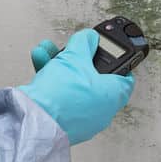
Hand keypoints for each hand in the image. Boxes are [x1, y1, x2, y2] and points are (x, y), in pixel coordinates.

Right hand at [18, 29, 134, 144]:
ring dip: (60, 65)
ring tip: (48, 50)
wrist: (36, 120)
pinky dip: (52, 81)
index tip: (108, 51)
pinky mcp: (64, 123)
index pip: (125, 77)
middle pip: (93, 77)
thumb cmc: (62, 93)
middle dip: (77, 58)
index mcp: (113, 95)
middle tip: (71, 49)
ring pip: (74, 85)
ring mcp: (82, 119)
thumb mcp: (75, 55)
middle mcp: (101, 111)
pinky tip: (40, 62)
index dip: (118, 60)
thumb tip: (89, 38)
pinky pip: (61, 97)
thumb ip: (85, 42)